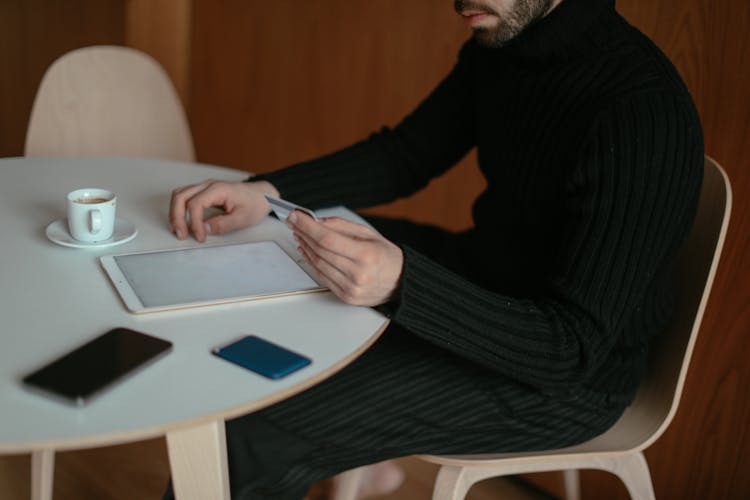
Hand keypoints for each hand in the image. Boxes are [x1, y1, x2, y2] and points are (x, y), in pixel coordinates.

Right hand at [169, 179, 278, 241]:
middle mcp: (209, 185)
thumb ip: (224, 224)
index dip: (194, 222)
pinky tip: (183, 222)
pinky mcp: (204, 192)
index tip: (200, 237)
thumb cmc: (255, 203)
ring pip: (179, 195)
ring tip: (179, 230)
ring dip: (175, 213)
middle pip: (181, 196)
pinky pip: (185, 197)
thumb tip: (205, 229)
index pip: (195, 204)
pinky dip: (180, 210)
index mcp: (219, 189)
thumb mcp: (243, 218)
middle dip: (177, 217)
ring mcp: (205, 187)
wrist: (262, 195)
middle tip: (181, 235)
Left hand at [289, 212, 403, 305]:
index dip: (308, 227)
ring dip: (305, 248)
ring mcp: (351, 288)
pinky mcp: (346, 297)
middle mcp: (358, 274)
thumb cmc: (386, 256)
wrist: (401, 282)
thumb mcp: (369, 233)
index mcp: (366, 255)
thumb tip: (317, 221)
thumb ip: (341, 226)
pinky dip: (312, 262)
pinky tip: (308, 251)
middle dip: (303, 234)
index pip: (327, 239)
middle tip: (293, 223)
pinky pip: (323, 277)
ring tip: (299, 235)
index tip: (295, 217)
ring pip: (319, 265)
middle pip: (320, 251)